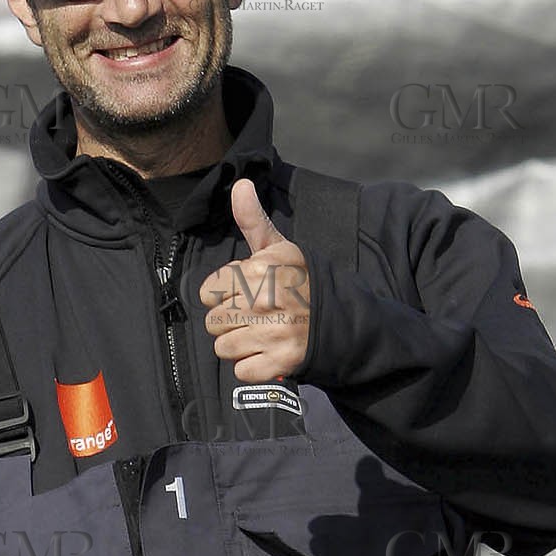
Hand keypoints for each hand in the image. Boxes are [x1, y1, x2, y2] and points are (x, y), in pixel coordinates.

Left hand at [200, 178, 310, 381]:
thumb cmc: (303, 284)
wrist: (345, 321)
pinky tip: (269, 353)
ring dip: (239, 346)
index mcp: (264, 268)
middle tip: (257, 318)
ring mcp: (276, 332)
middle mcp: (268, 299)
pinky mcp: (282, 362)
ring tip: (262, 335)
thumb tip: (240, 184)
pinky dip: (252, 367)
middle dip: (231, 322)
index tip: (246, 294)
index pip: (210, 290)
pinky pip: (240, 371)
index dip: (225, 294)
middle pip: (214, 322)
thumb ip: (254, 220)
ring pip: (223, 348)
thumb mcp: (281, 249)